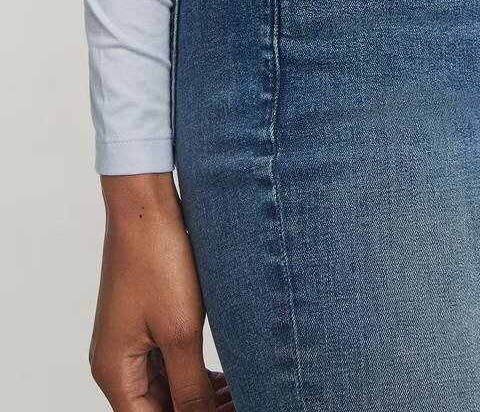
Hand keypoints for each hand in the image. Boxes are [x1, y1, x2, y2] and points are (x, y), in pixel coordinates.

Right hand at [89, 174, 234, 409]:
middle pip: (158, 407)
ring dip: (201, 394)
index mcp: (115, 372)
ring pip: (167, 386)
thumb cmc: (157, 261)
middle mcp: (117, 362)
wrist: (147, 207)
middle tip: (244, 400)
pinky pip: (169, 361)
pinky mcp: (148, 320)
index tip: (232, 410)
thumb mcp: (179, 331)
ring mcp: (132, 340)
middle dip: (201, 409)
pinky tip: (225, 375)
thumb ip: (189, 386)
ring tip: (242, 391)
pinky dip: (196, 372)